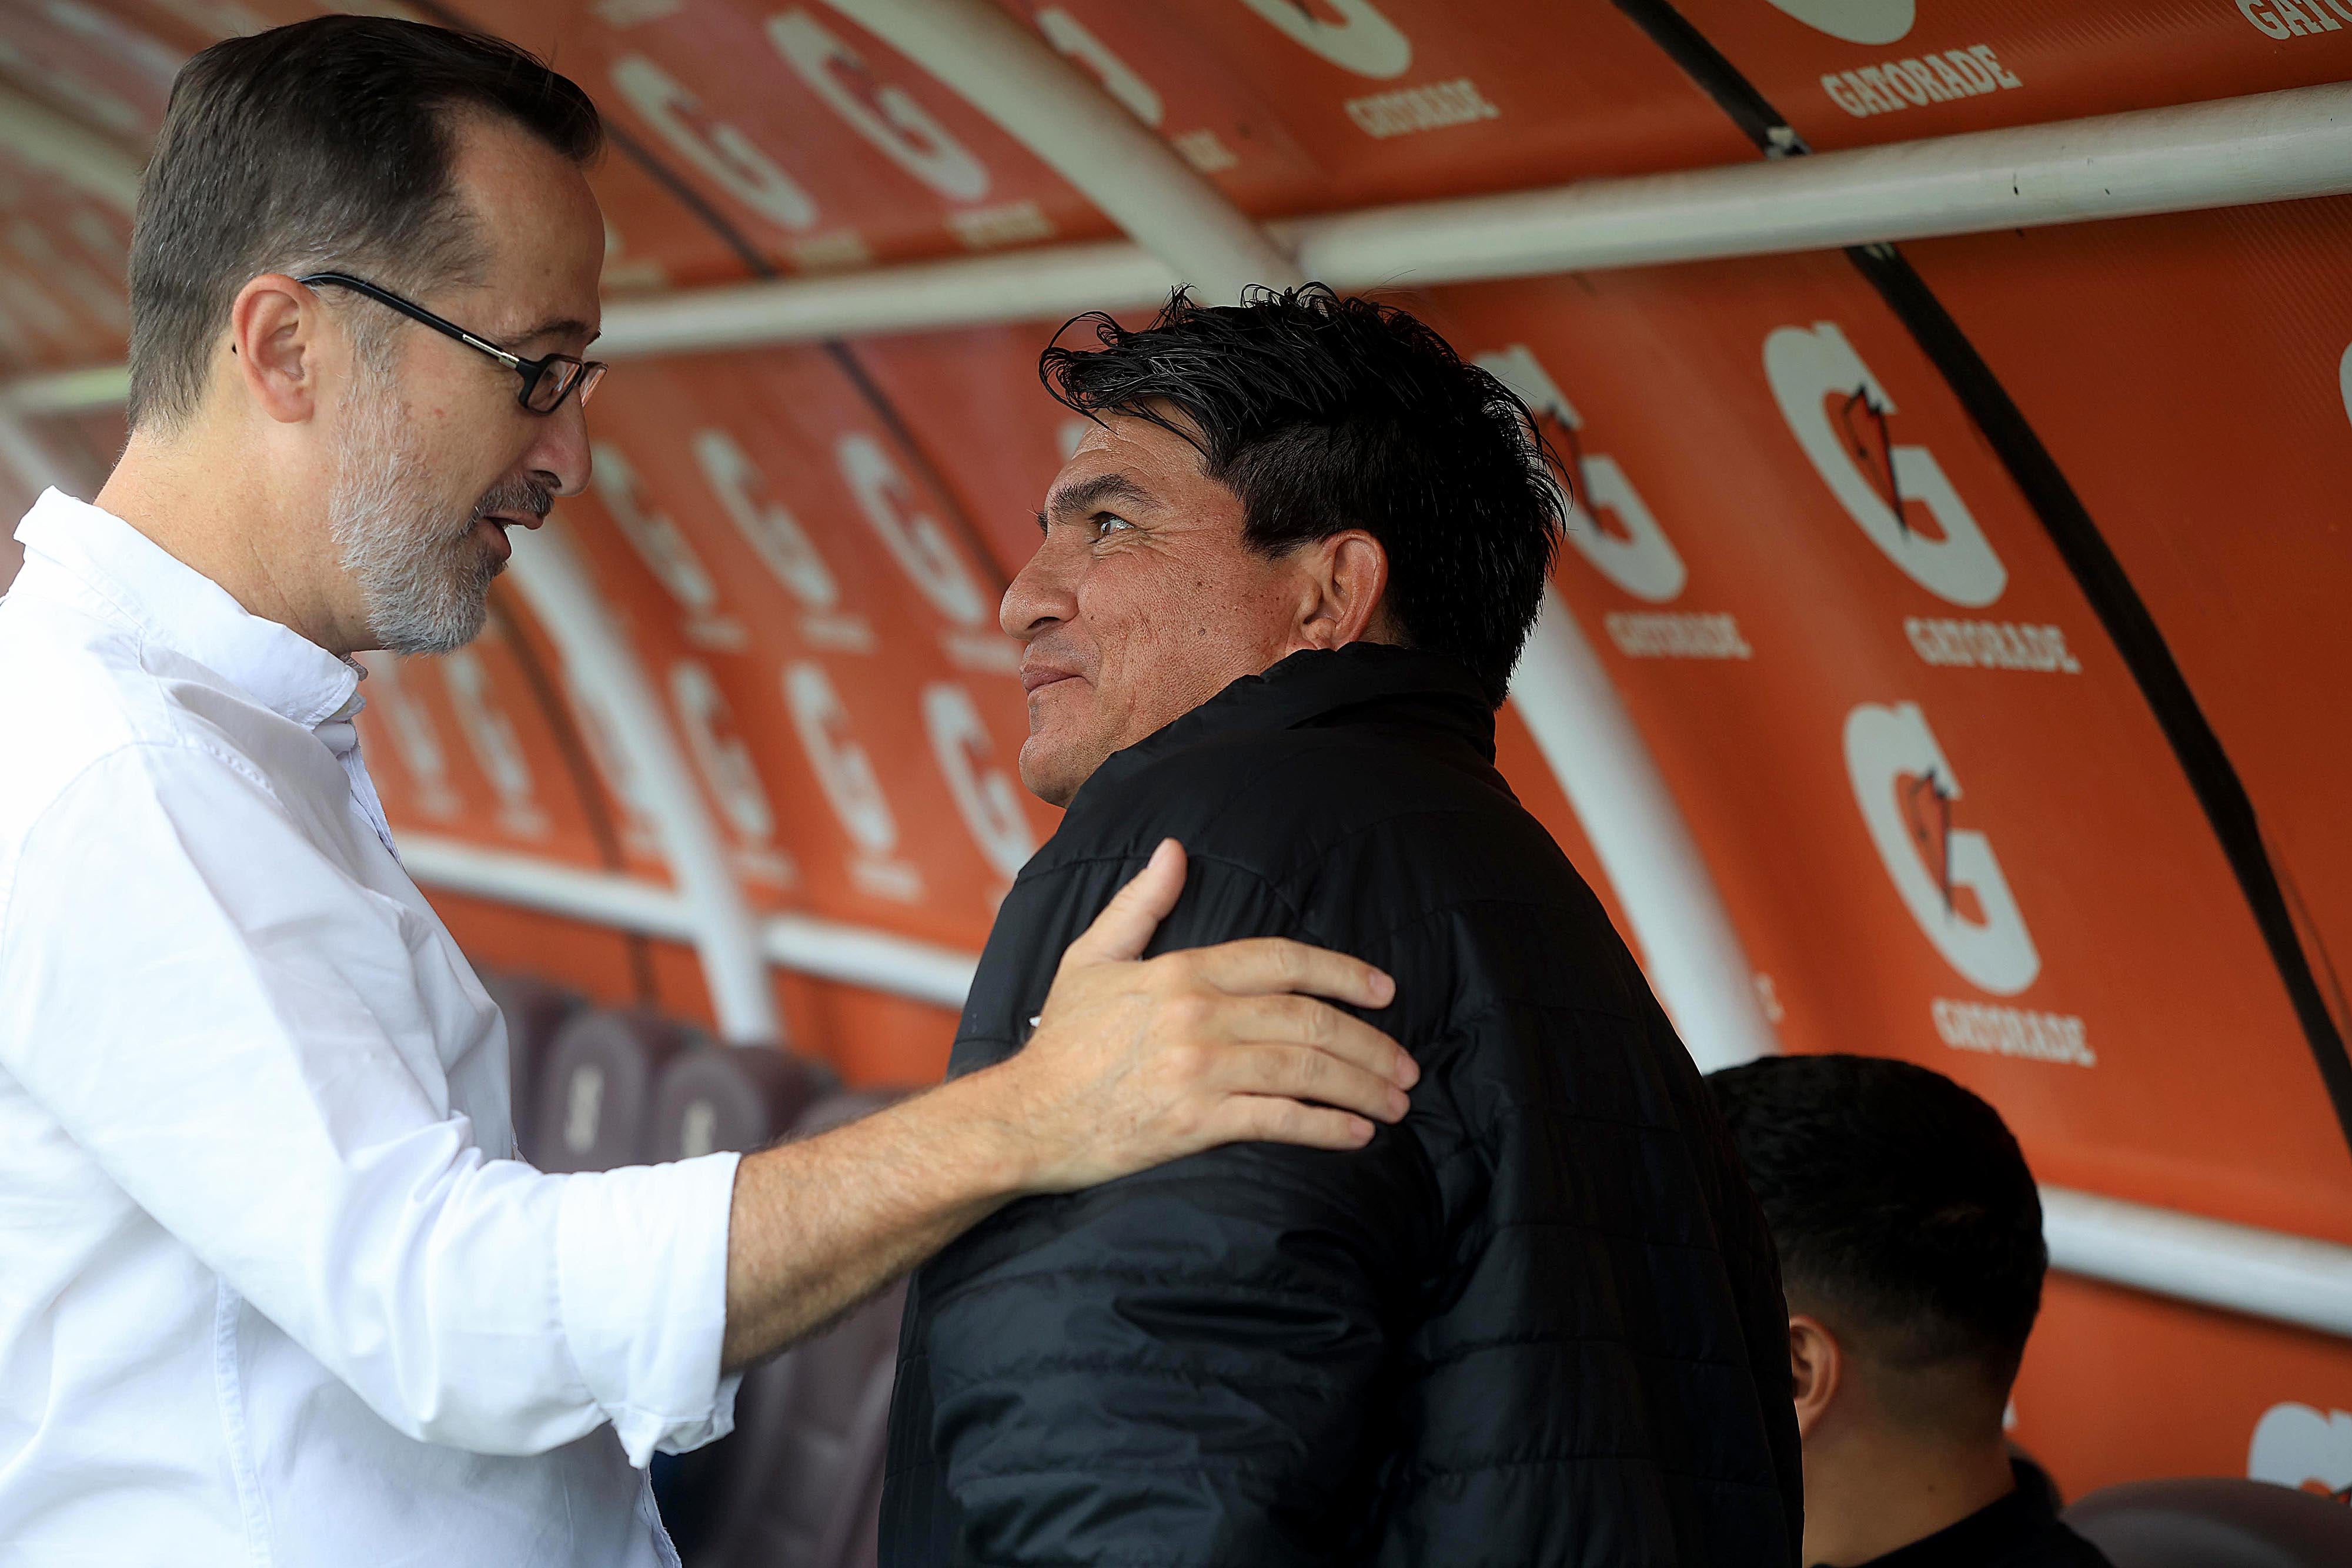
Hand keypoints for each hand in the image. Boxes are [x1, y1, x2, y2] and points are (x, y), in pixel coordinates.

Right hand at [974, 839, 1415, 1194]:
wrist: (1023, 1118)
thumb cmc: (1061, 1043)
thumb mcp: (1091, 958)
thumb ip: (1139, 904)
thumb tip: (1174, 850)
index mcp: (1182, 971)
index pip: (1282, 960)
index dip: (1343, 973)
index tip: (1385, 992)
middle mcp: (1197, 1015)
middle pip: (1307, 1019)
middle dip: (1369, 1042)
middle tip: (1406, 1064)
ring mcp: (1197, 1070)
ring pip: (1303, 1069)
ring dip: (1361, 1085)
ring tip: (1396, 1101)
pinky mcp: (1193, 1122)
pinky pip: (1277, 1120)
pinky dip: (1326, 1127)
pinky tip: (1358, 1134)